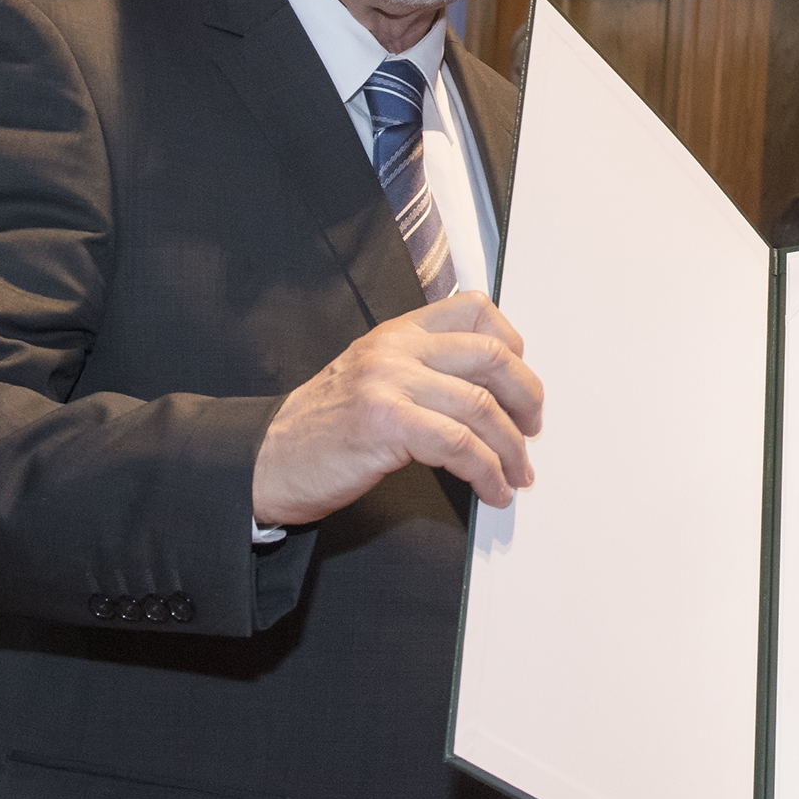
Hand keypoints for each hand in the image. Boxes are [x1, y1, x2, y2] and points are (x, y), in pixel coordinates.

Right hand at [251, 291, 541, 526]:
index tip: (521, 380)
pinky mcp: (384, 423)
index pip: (475, 309)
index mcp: (397, 332)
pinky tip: (492, 490)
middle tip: (532, 431)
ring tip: (517, 474)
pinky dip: (487, 472)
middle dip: (527, 398)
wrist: (266, 460)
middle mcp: (396, 349)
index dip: (512, 344)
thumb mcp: (374, 377)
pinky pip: (459, 446)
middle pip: (492, 356)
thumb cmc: (323, 428)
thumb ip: (424, 369)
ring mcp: (389, 382)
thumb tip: (493, 391)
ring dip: (511, 449)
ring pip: (481, 406)